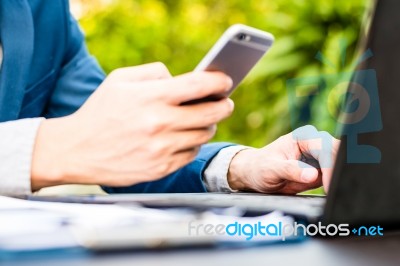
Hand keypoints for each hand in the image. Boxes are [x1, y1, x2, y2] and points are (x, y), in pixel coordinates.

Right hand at [31, 62, 233, 189]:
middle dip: (224, 105)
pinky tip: (183, 138)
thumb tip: (181, 79)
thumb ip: (154, 72)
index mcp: (151, 97)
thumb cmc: (100, 111)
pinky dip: (192, 144)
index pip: (200, 86)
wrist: (77, 150)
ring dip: (208, 125)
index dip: (219, 82)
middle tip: (225, 102)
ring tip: (202, 120)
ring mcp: (161, 149)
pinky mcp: (160, 168)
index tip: (226, 81)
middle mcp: (160, 123)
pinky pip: (191, 154)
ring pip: (204, 134)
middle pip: (211, 113)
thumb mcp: (120, 80)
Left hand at [227, 125, 339, 193]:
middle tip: (338, 189)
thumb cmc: (260, 167)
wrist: (255, 174)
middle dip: (340, 170)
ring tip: (339, 191)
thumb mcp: (271, 169)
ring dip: (341, 177)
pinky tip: (335, 192)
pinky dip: (337, 183)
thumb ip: (290, 170)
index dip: (329, 167)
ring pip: (341, 164)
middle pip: (338, 153)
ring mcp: (321, 157)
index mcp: (303, 137)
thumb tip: (312, 175)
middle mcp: (315, 143)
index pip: (325, 149)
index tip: (328, 185)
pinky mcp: (323, 170)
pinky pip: (336, 176)